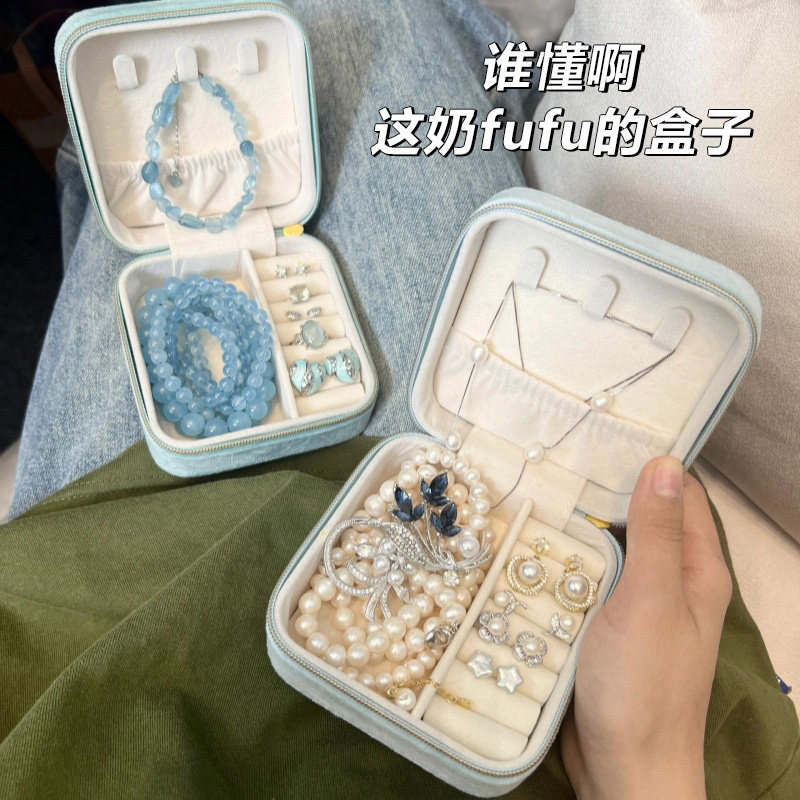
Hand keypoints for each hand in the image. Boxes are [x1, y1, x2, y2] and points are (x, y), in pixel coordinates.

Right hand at [561, 456, 731, 799]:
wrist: (623, 770)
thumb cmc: (645, 686)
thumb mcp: (652, 599)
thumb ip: (657, 533)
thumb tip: (663, 464)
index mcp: (696, 571)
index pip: (680, 495)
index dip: (648, 462)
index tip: (603, 432)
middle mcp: (670, 583)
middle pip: (639, 519)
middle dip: (602, 490)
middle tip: (552, 457)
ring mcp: (635, 606)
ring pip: (607, 550)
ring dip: (578, 526)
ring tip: (533, 491)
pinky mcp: (604, 627)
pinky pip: (586, 580)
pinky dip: (565, 560)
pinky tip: (531, 547)